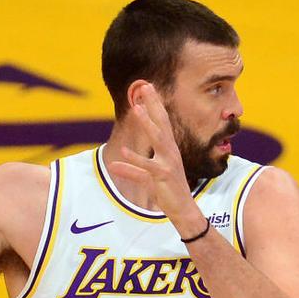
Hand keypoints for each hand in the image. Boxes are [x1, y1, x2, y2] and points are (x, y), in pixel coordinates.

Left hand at [109, 84, 204, 234]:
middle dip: (154, 105)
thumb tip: (115, 161)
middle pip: (162, 124)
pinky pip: (146, 169)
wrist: (184, 210)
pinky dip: (133, 163)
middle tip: (146, 87)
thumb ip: (133, 168)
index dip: (155, 105)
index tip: (148, 87)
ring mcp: (168, 164)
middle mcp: (171, 153)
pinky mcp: (162, 178)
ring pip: (157, 140)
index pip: (162, 122)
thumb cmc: (168, 190)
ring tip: (136, 109)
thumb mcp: (151, 176)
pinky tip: (121, 155)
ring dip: (147, 124)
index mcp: (169, 149)